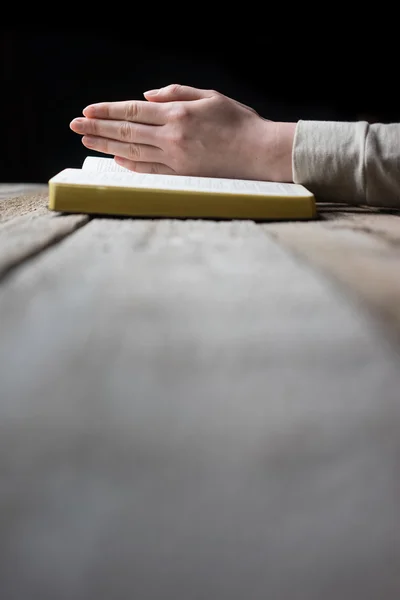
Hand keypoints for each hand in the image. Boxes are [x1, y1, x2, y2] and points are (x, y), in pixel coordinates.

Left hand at [70, 84, 295, 180]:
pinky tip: (117, 159)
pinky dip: (131, 165)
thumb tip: (146, 96)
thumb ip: (177, 93)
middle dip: (97, 128)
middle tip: (75, 126)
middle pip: (126, 131)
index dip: (107, 110)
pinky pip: (150, 170)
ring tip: (87, 142)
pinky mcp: (183, 175)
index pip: (133, 110)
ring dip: (107, 146)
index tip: (88, 110)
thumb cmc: (240, 122)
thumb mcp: (210, 96)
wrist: (261, 153)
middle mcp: (172, 137)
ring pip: (133, 151)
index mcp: (178, 114)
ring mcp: (176, 159)